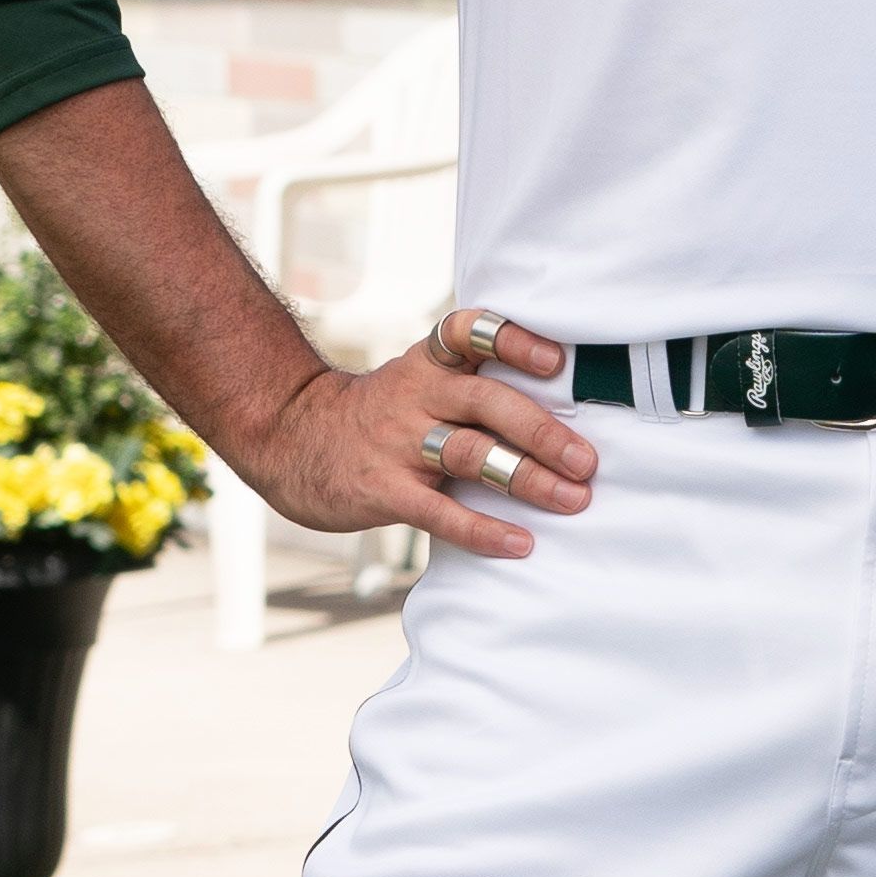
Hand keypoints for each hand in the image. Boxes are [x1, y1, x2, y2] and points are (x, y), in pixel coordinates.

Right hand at [235, 309, 596, 561]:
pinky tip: (520, 543)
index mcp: (430, 363)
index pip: (469, 333)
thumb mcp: (419, 378)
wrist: (287, 438)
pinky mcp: (381, 490)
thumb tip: (564, 404)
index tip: (554, 359)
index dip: (512, 340)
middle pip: (487, 402)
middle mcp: (417, 395)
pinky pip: (439, 512)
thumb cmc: (380, 412)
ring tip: (574, 499)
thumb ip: (473, 382)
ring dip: (529, 479)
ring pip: (472, 455)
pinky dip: (483, 530)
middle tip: (587, 461)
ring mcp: (398, 443)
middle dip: (543, 431)